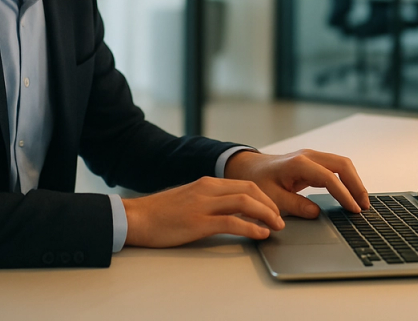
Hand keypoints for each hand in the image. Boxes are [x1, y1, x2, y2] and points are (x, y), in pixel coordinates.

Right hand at [122, 176, 285, 247]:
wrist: (136, 218)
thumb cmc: (161, 213)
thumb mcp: (189, 200)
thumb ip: (209, 201)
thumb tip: (231, 211)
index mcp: (206, 183)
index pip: (245, 184)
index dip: (265, 197)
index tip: (275, 210)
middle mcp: (207, 189)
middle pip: (250, 190)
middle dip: (271, 205)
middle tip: (281, 219)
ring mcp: (203, 204)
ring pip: (245, 202)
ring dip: (266, 215)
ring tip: (277, 227)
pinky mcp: (198, 222)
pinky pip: (232, 222)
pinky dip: (251, 227)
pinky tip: (261, 235)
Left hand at [223, 149, 368, 218]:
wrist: (248, 167)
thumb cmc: (257, 181)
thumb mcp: (271, 197)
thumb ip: (294, 205)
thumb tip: (316, 213)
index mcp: (298, 163)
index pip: (329, 178)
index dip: (344, 194)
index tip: (354, 210)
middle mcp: (308, 156)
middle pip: (342, 165)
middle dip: (356, 185)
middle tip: (365, 206)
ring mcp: (312, 156)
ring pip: (342, 164)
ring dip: (354, 181)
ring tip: (362, 202)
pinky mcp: (313, 162)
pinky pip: (336, 168)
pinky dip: (347, 179)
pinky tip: (351, 194)